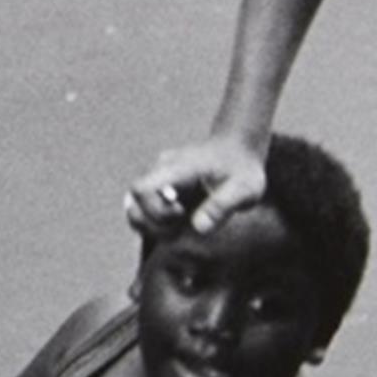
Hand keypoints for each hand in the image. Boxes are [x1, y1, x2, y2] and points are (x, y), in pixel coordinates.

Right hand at [127, 137, 265, 240]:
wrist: (237, 149)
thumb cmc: (242, 169)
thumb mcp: (244, 188)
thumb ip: (222, 206)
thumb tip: (198, 228)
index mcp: (177, 168)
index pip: (142, 189)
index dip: (156, 211)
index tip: (183, 214)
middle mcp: (160, 171)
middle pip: (132, 202)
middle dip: (153, 223)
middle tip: (181, 224)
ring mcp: (158, 179)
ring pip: (134, 208)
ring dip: (152, 225)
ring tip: (180, 225)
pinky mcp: (159, 189)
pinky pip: (144, 210)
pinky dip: (157, 223)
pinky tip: (181, 222)